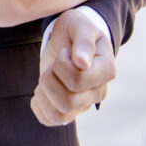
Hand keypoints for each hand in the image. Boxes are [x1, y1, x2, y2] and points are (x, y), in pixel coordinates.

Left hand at [31, 9, 115, 126]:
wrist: (70, 38)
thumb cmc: (77, 29)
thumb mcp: (81, 26)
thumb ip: (83, 42)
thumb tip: (82, 63)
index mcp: (106, 71)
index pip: (78, 80)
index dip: (61, 65)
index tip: (64, 51)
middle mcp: (98, 92)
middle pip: (67, 101)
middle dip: (49, 79)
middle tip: (53, 64)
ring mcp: (84, 103)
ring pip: (59, 115)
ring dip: (43, 94)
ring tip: (47, 76)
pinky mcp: (68, 109)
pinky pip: (50, 120)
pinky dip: (39, 106)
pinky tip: (41, 89)